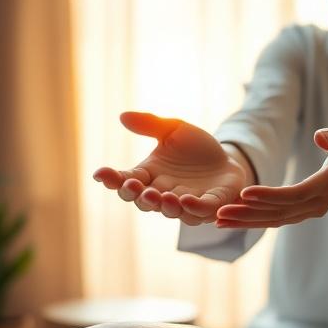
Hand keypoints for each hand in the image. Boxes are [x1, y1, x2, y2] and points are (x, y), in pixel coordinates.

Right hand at [92, 112, 248, 224]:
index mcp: (150, 176)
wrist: (227, 158)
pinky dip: (192, 208)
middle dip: (137, 195)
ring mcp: (187, 202)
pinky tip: (186, 200)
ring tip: (160, 196)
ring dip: (163, 205)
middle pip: (144, 201)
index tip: (100, 173)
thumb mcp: (174, 129)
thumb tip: (123, 116)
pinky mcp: (211, 205)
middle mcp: (164, 193)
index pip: (126, 180)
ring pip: (171, 211)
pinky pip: (199, 211)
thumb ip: (151, 124)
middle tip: (133, 185)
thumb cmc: (195, 147)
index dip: (112, 179)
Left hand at [216, 123, 327, 228]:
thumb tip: (320, 137)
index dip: (269, 195)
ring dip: (247, 221)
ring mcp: (313, 208)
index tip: (244, 193)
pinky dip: (255, 219)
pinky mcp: (306, 208)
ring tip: (218, 222)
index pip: (296, 194)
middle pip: (280, 212)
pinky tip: (234, 219)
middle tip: (218, 214)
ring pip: (276, 219)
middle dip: (248, 214)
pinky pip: (278, 217)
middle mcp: (320, 202)